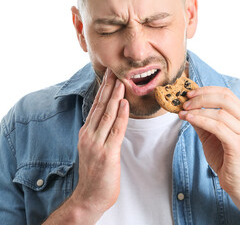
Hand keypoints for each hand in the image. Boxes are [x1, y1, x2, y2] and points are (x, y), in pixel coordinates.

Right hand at [72, 68, 128, 217]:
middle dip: (108, 87)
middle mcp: (89, 134)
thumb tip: (110, 117)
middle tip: (114, 70)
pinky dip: (121, 115)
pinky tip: (124, 103)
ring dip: (115, 96)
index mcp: (86, 132)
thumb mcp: (93, 147)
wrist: (90, 196)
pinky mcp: (107, 153)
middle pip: (100, 106)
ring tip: (121, 81)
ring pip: (107, 115)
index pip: (96, 106)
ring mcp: (96, 144)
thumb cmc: (95, 172)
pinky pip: (116, 130)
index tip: (109, 75)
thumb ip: (100, 131)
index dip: (103, 89)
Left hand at [179, 86, 239, 196]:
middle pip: (224, 98)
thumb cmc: (226, 159)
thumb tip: (187, 108)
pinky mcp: (238, 145)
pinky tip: (190, 120)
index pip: (226, 93)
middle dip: (202, 97)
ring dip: (198, 110)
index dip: (207, 90)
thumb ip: (203, 121)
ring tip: (184, 113)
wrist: (238, 182)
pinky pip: (217, 127)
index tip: (190, 93)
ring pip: (219, 113)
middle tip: (185, 102)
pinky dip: (201, 120)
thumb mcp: (211, 135)